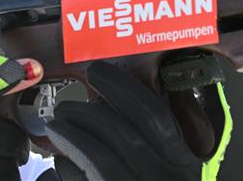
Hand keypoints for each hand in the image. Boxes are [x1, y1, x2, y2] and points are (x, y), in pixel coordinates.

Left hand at [46, 61, 230, 180]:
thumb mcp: (160, 174)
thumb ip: (146, 149)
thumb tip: (109, 110)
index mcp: (185, 167)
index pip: (156, 115)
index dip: (123, 88)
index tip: (99, 71)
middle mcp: (170, 178)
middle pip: (127, 126)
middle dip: (90, 106)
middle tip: (66, 104)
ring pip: (104, 146)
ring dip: (75, 126)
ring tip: (56, 123)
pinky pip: (91, 167)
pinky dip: (71, 150)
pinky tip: (56, 148)